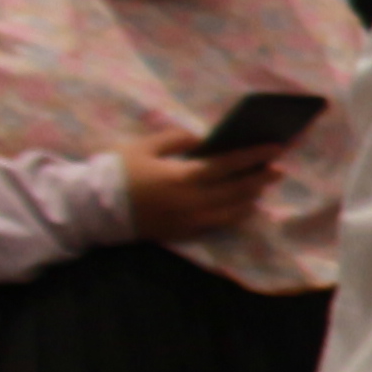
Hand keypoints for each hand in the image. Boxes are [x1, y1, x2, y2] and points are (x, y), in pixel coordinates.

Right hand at [117, 130, 284, 241]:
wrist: (92, 208)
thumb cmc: (117, 171)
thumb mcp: (144, 146)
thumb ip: (176, 139)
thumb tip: (202, 140)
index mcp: (184, 177)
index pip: (229, 164)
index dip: (255, 156)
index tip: (277, 148)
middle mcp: (193, 201)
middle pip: (238, 189)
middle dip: (261, 178)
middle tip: (279, 169)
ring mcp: (190, 220)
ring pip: (232, 210)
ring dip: (251, 197)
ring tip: (263, 186)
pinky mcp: (183, 232)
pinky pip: (218, 223)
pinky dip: (235, 213)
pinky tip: (244, 206)